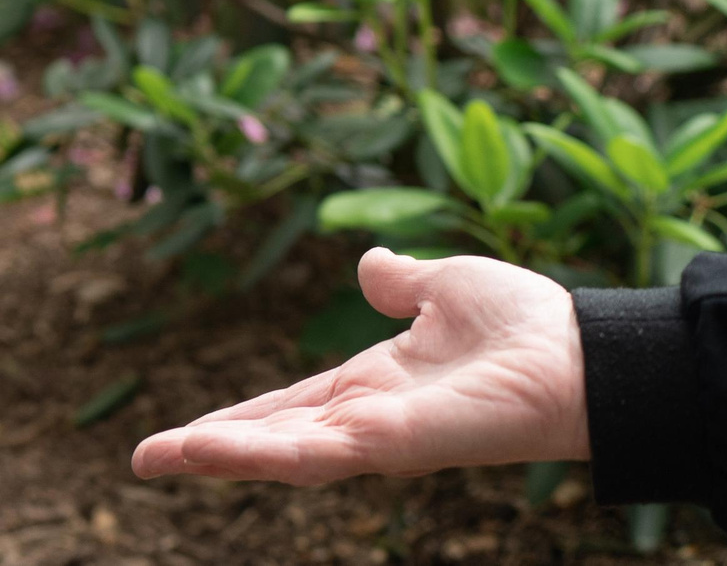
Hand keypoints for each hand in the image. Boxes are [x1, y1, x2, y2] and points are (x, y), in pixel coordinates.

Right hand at [131, 249, 589, 484]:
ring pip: (281, 453)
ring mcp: (376, 439)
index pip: (289, 407)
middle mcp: (366, 421)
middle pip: (272, 438)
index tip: (187, 433)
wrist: (579, 350)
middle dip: (210, 449)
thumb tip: (370, 267)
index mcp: (372, 387)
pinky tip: (209, 451)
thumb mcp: (443, 286)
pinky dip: (256, 453)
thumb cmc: (526, 323)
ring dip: (218, 454)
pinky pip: (312, 454)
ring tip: (156, 458)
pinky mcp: (390, 446)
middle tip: (147, 459)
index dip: (238, 418)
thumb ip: (402, 281)